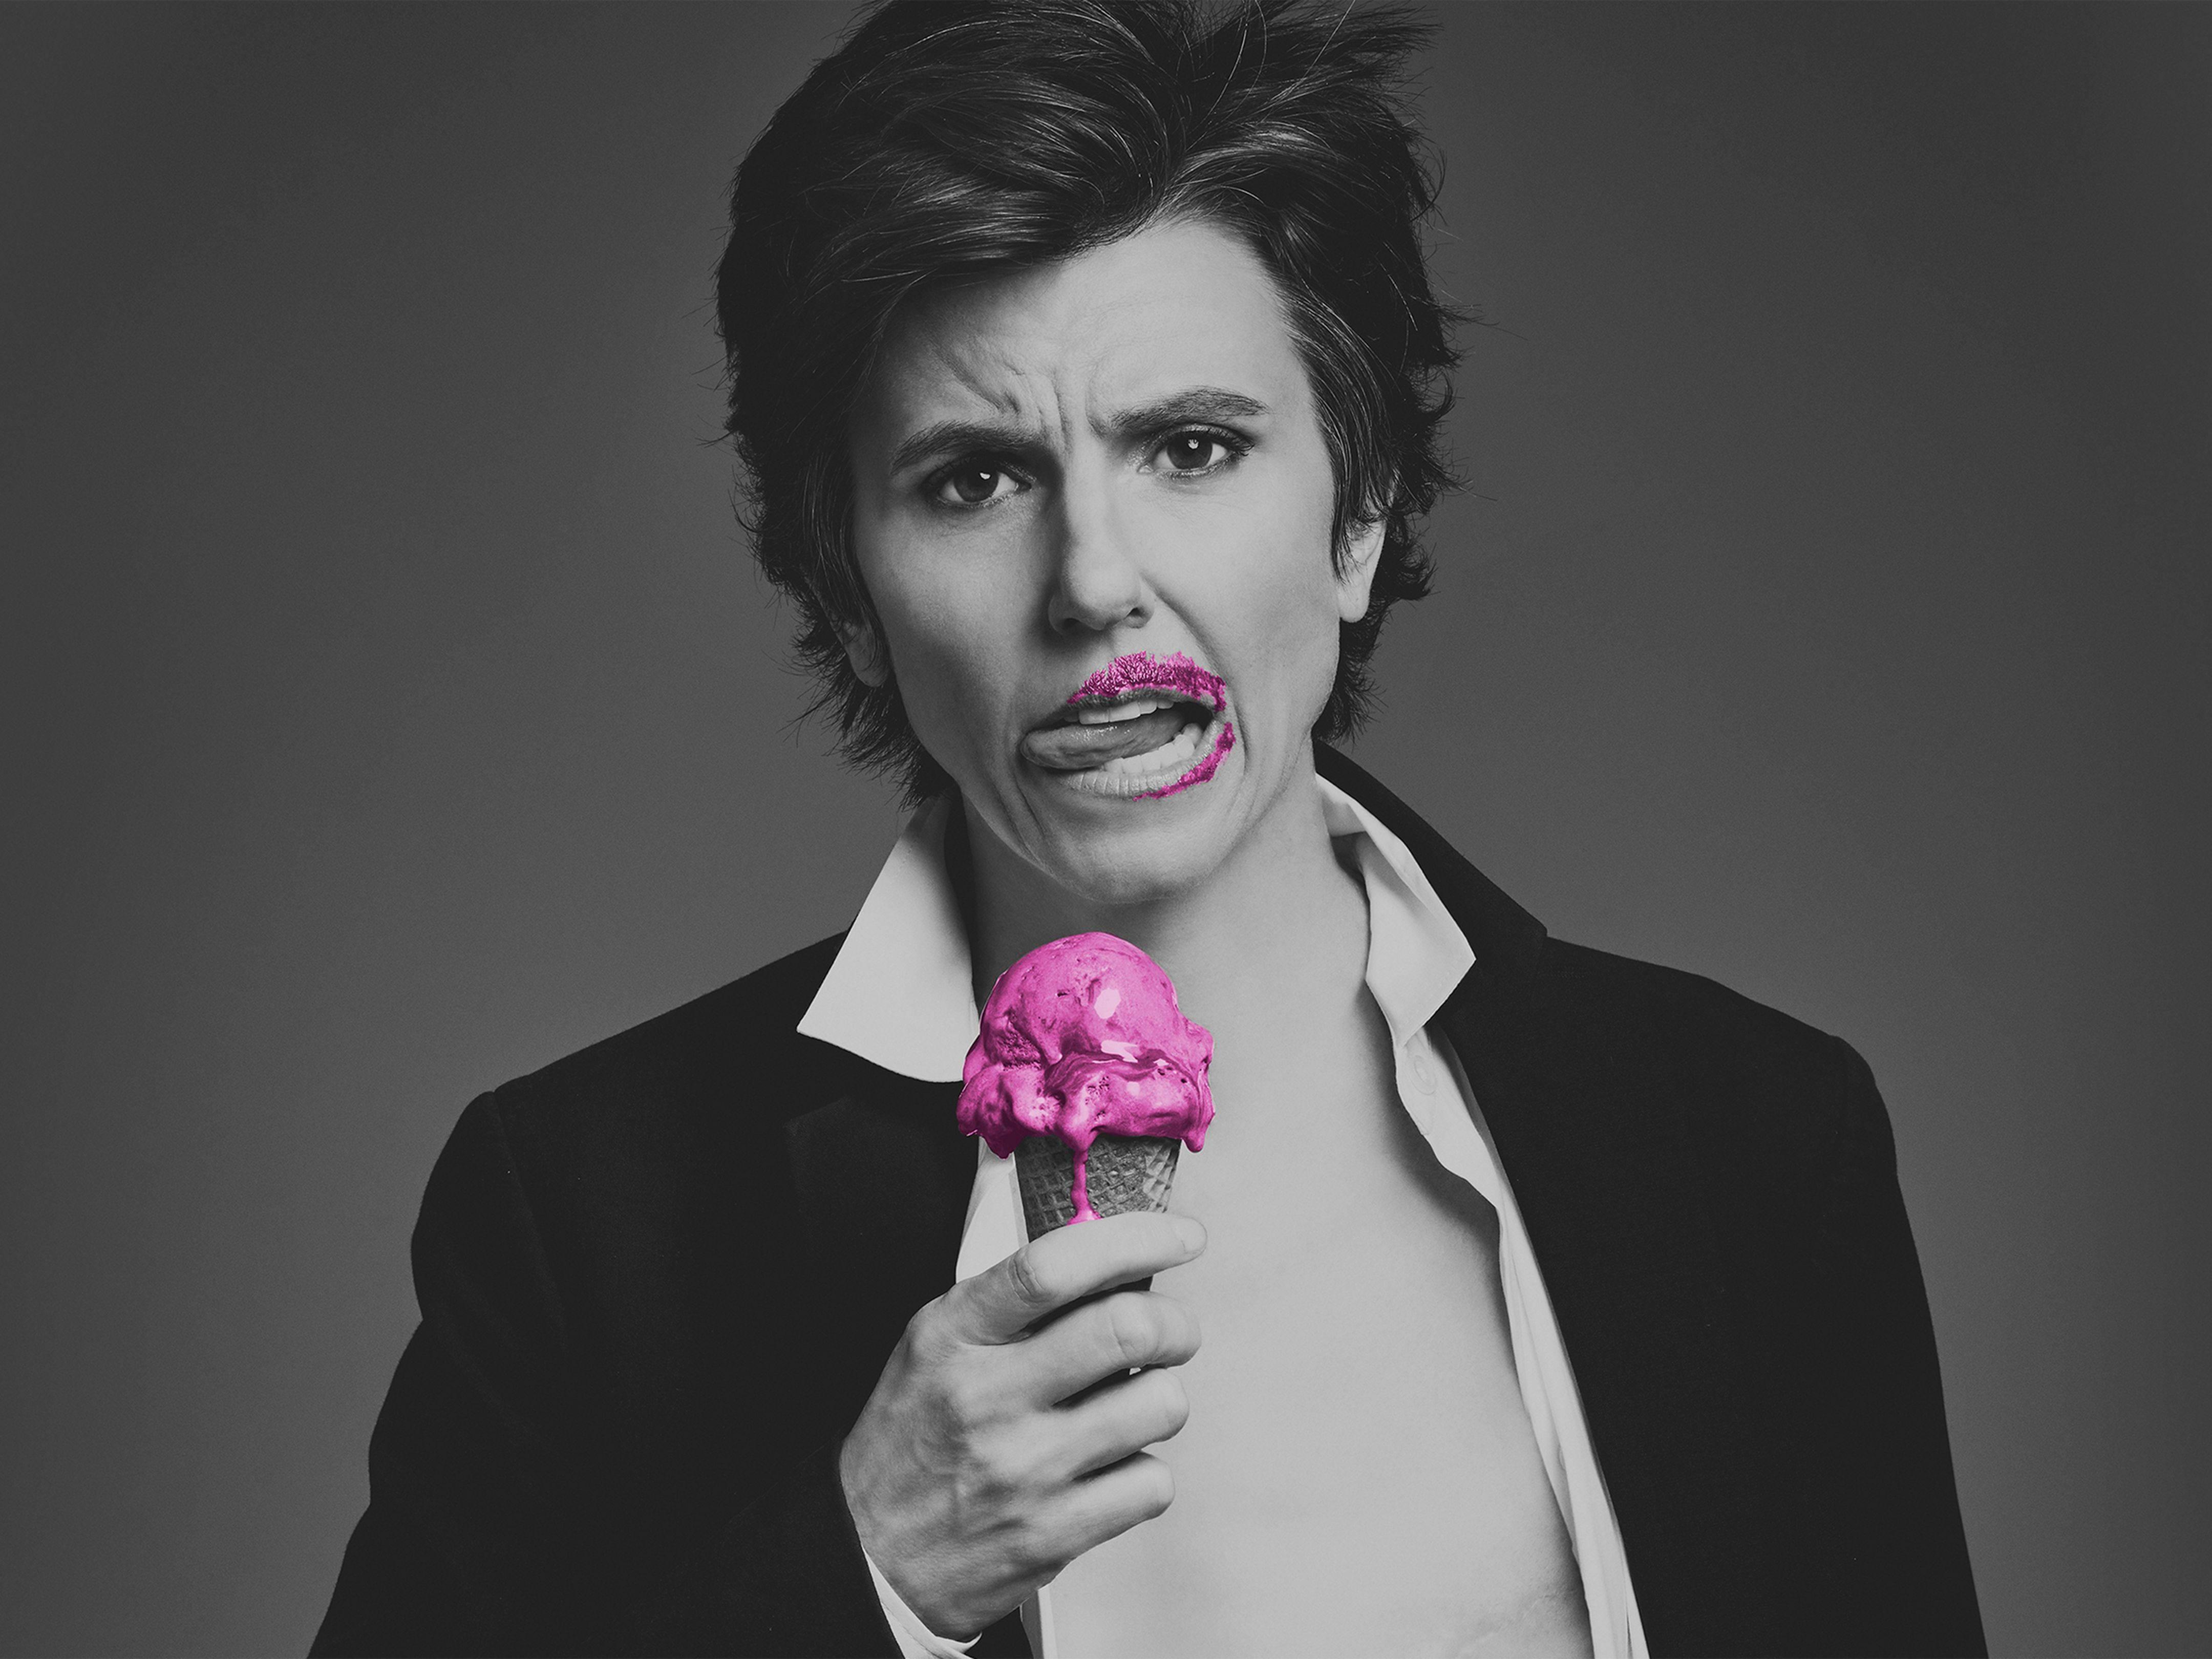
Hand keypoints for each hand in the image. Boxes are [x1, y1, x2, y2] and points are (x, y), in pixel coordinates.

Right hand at [837, 1210, 1206, 1638]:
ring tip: (1129, 1406)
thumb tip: (1116, 1260)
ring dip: (1161, 1398)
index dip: (1135, 1240)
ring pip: (1160, 1405)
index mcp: (955, 1336)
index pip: (1054, 1266)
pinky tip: (1109, 1469)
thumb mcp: (935, 1346)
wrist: (869, 1559)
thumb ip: (1014, 1301)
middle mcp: (989, 1398)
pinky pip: (1153, 1483)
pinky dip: (1145, 1473)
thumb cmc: (913, 1441)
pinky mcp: (1053, 1534)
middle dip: (1174, 1324)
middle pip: (1128, 1329)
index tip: (1182, 1236)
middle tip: (1171, 1332)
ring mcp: (1025, 1471)